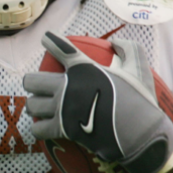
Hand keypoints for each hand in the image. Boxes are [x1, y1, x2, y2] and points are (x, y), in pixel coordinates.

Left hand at [23, 32, 172, 172]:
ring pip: (32, 106)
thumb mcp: (140, 68)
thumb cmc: (141, 100)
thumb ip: (130, 48)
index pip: (60, 48)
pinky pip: (38, 129)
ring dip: (35, 106)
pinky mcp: (62, 130)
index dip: (50, 41)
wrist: (140, 133)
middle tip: (39, 87)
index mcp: (83, 68)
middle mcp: (67, 86)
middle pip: (31, 81)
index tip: (46, 39)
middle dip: (32, 82)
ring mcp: (62, 109)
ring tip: (41, 108)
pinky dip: (39, 129)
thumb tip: (115, 41)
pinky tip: (44, 127)